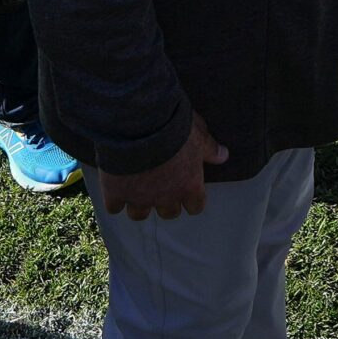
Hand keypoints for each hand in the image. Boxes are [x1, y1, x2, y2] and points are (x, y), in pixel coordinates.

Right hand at [98, 115, 228, 221]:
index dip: (191, 199)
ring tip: (136, 189)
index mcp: (189, 186)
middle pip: (168, 213)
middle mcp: (165, 197)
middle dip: (165, 202)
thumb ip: (210, 148)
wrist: (139, 123)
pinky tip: (114, 187)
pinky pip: (114, 207)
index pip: (195, 207)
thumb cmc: (174, 127)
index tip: (187, 190)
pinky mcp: (115, 193)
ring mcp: (139, 198)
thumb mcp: (198, 134)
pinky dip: (114, 198)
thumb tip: (223, 155)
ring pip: (139, 214)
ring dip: (139, 204)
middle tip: (161, 186)